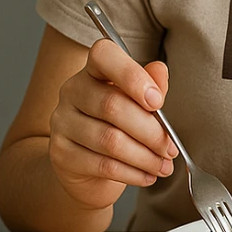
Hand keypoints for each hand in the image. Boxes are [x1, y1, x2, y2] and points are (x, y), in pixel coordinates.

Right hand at [47, 39, 178, 211]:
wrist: (86, 166)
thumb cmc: (119, 124)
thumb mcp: (138, 101)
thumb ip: (152, 85)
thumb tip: (160, 70)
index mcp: (94, 69)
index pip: (104, 55)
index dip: (132, 76)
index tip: (157, 100)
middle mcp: (72, 90)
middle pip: (112, 105)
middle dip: (150, 130)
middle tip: (170, 147)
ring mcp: (62, 122)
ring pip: (109, 140)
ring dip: (144, 156)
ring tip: (163, 165)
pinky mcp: (60, 154)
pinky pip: (102, 165)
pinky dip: (131, 173)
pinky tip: (147, 176)